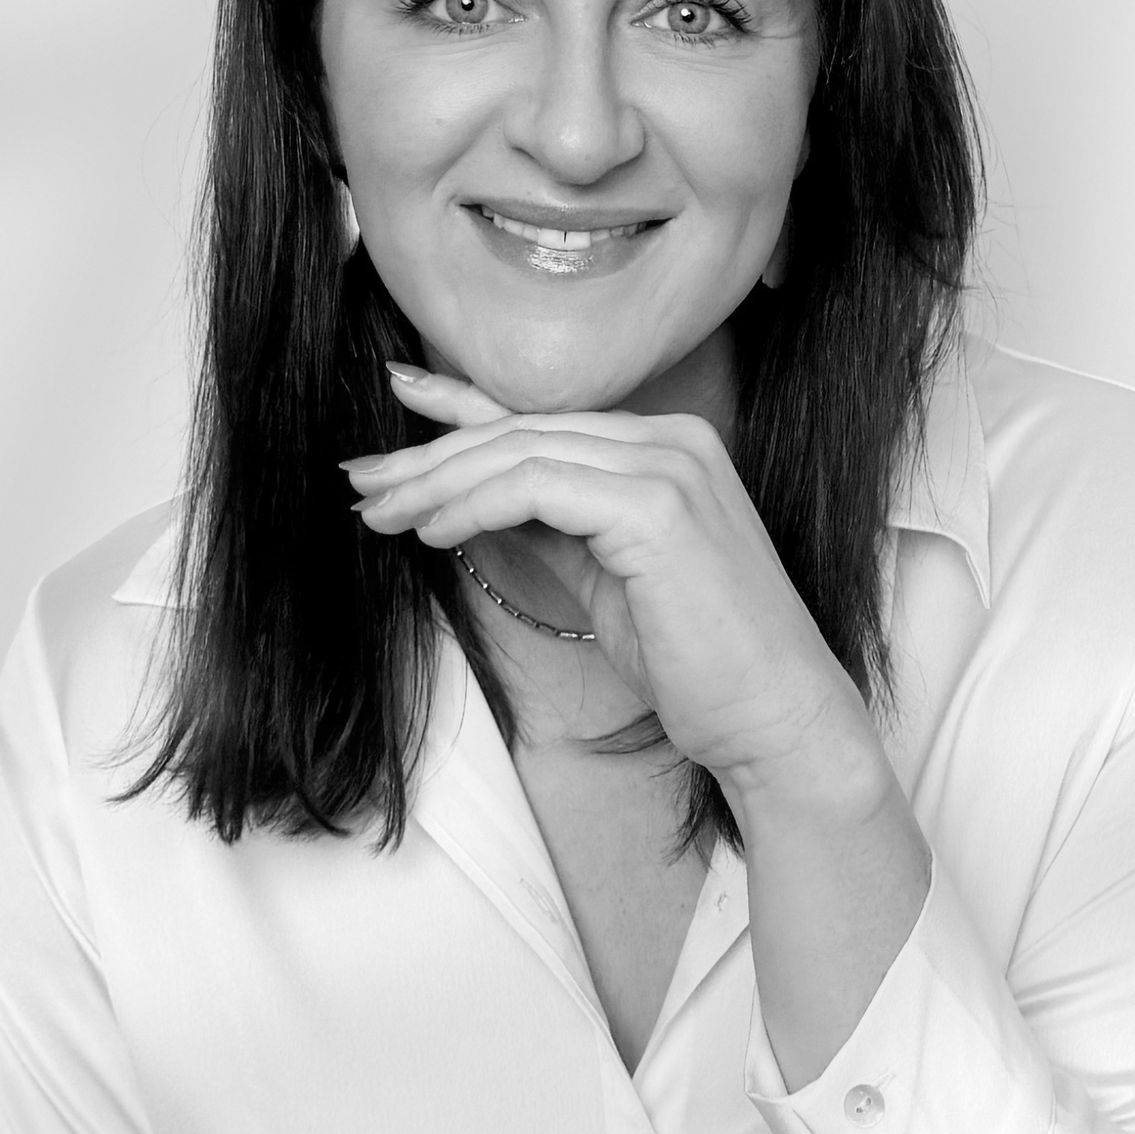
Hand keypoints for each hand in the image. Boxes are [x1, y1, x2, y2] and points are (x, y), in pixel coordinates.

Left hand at [343, 365, 867, 800]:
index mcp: (669, 446)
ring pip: (519, 452)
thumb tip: (472, 499)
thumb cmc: (698, 660)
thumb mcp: (605, 574)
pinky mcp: (656, 506)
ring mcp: (669, 466)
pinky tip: (432, 532)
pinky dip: (472, 504)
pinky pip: (534, 488)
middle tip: (362, 482)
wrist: (772, 718)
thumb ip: (550, 524)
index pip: (542, 420)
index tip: (392, 423)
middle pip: (522, 431)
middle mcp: (673, 440)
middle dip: (429, 455)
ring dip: (436, 483)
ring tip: (381, 514)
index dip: (457, 415)